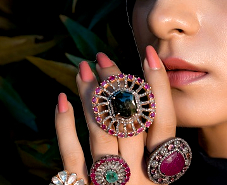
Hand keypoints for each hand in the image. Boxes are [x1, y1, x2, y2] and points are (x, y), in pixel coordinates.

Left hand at [54, 46, 176, 183]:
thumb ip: (162, 157)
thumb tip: (160, 118)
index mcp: (162, 171)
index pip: (164, 120)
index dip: (158, 86)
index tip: (151, 55)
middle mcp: (138, 173)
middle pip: (129, 119)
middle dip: (116, 83)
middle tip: (103, 56)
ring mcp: (109, 182)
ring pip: (101, 130)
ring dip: (91, 96)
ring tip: (83, 69)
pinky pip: (71, 154)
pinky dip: (65, 125)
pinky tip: (62, 100)